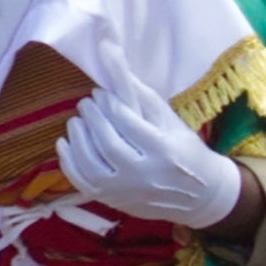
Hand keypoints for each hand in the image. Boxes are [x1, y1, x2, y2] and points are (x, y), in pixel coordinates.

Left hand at [53, 85, 251, 233]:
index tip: (99, 93)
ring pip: (91, 164)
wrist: (199, 197)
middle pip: (108, 143)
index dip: (108, 104)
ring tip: (76, 121)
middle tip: (85, 103)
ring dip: (77, 138)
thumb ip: (142, 95)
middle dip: (92, 118)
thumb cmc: (187, 152)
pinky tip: (65, 143)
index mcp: (164, 151)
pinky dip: (68, 162)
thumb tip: (114, 64)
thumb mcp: (171, 121)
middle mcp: (144, 175)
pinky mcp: (114, 202)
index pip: (127, 123)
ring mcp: (127, 192)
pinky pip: (82, 183)